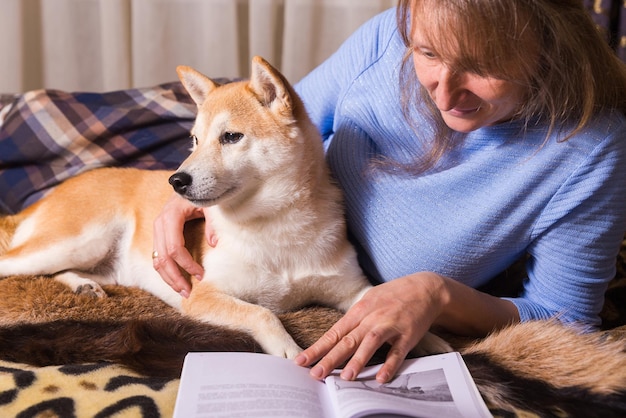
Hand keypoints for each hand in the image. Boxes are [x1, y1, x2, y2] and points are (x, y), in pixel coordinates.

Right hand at [152, 193, 216, 296]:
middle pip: (162, 258)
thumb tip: (214, 244)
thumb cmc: (202, 194)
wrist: (189, 184)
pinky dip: (166, 272)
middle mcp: (160, 224)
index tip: (202, 274)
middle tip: (188, 293)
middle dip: (175, 278)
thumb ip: (213, 222)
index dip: (187, 264)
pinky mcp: (159, 236)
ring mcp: (157, 231)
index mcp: (171, 216)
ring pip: (157, 261)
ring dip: (168, 279)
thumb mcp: (210, 204)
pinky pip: (158, 258)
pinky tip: (176, 281)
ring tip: (183, 292)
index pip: (175, 248)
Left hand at [294, 272, 445, 382]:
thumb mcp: (369, 301)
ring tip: (346, 377)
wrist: (424, 288)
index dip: (317, 348)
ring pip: (370, 343)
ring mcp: (390, 325)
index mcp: (359, 310)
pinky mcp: (408, 334)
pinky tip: (382, 377)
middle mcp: (372, 317)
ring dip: (358, 360)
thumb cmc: (393, 296)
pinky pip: (397, 351)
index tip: (302, 361)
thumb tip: (336, 337)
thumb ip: (354, 320)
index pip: (334, 333)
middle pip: (347, 340)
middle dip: (330, 358)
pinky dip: (390, 364)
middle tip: (316, 374)